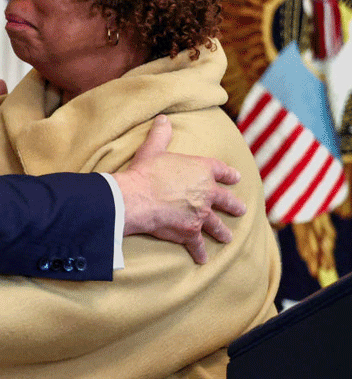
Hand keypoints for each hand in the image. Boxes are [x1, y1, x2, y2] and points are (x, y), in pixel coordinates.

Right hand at [113, 115, 245, 263]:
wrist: (138, 198)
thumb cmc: (145, 172)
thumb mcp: (153, 149)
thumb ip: (161, 135)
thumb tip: (163, 119)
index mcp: (201, 170)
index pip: (221, 170)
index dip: (229, 174)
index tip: (236, 177)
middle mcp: (206, 193)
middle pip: (226, 200)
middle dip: (234, 206)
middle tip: (241, 210)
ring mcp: (201, 214)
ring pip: (216, 225)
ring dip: (222, 232)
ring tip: (227, 238)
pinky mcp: (190, 232)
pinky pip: (197, 245)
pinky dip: (199, 252)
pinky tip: (203, 259)